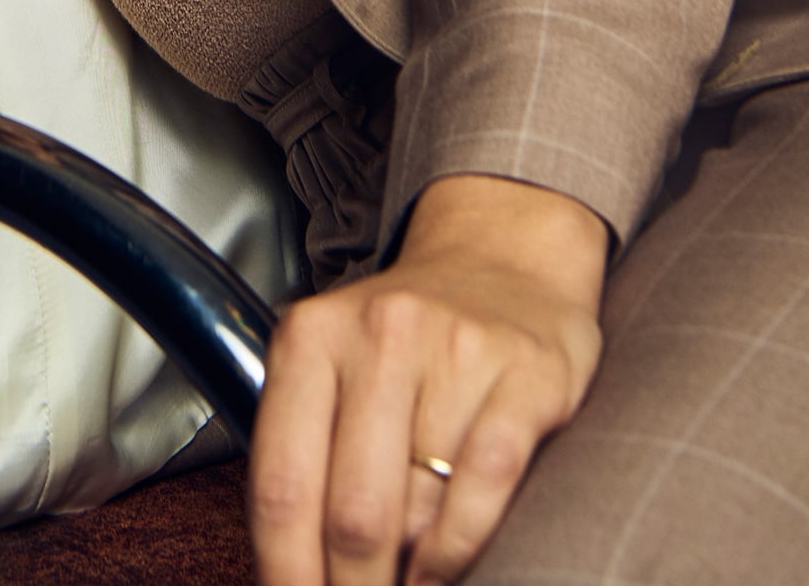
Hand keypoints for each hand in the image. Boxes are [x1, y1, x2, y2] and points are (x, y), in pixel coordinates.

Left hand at [246, 174, 606, 584]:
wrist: (503, 255)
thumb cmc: (406, 337)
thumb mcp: (331, 366)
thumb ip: (305, 452)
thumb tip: (291, 566)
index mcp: (311, 337)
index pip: (282, 487)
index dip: (285, 573)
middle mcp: (378, 334)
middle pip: (353, 513)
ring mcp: (455, 350)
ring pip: (420, 511)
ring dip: (409, 573)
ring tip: (404, 579)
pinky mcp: (526, 374)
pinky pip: (485, 487)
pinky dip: (460, 549)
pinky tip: (444, 566)